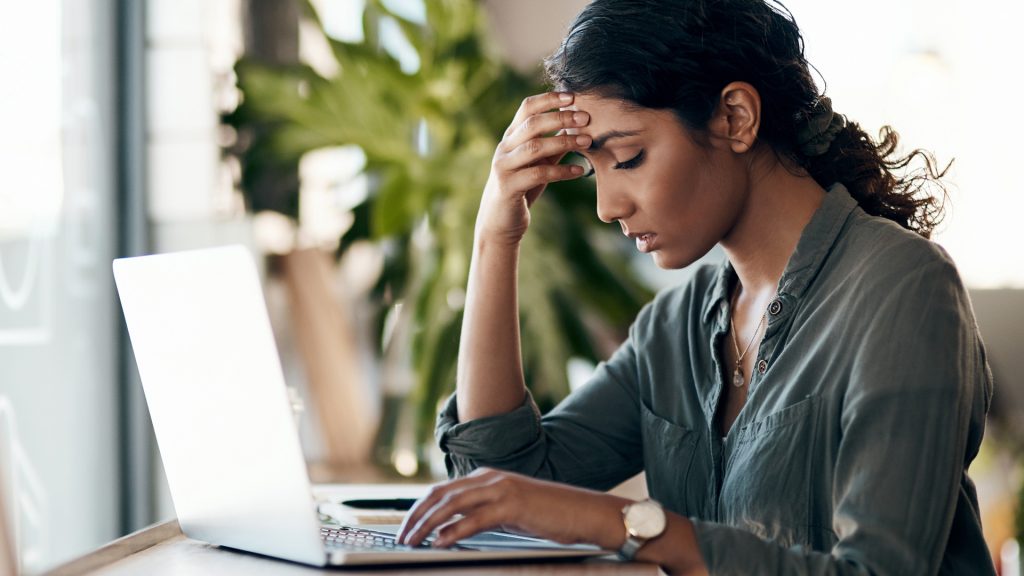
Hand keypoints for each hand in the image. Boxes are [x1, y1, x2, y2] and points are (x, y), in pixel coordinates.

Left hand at [396, 468, 627, 548]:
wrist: (584, 511)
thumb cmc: (549, 514)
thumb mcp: (508, 511)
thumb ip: (483, 513)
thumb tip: (453, 529)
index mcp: (486, 478)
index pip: (442, 490)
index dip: (419, 508)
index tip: (405, 527)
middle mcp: (489, 478)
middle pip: (440, 495)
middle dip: (416, 516)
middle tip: (401, 536)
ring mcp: (501, 489)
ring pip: (452, 505)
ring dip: (428, 525)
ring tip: (414, 542)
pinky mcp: (513, 505)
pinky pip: (476, 519)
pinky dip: (454, 531)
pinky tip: (441, 543)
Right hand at [475, 91, 591, 246]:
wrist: (499, 223)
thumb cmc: (522, 189)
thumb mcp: (538, 163)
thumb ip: (554, 146)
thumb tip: (578, 126)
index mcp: (511, 138)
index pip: (527, 108)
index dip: (549, 99)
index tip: (573, 95)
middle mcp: (504, 148)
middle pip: (532, 123)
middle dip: (561, 117)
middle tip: (586, 117)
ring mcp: (504, 167)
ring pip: (534, 147)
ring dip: (564, 141)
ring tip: (587, 141)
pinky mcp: (508, 187)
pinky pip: (537, 174)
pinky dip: (561, 171)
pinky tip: (580, 171)